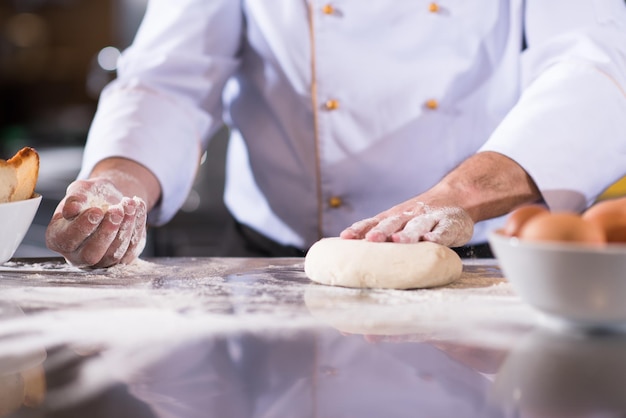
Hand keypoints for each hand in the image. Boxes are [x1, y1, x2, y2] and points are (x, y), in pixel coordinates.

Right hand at [45, 178, 147, 267]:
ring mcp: (100, 260)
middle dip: (106, 232)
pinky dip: (137, 227)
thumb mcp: (81, 190)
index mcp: (58, 238)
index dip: (82, 227)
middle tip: (117, 210)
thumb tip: (71, 210)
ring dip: (125, 228)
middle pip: (91, 254)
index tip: (96, 211)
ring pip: (114, 254)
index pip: (67, 239)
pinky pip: (131, 249)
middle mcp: (77, 254)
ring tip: (129, 204)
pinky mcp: (121, 259)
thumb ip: (75, 198)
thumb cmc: (91, 196)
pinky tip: (138, 207)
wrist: (111, 199)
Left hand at [340, 200, 473, 246]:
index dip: (360, 229)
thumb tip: (354, 252)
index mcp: (394, 217)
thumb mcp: (400, 221)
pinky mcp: (450, 225)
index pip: (373, 222)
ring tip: (398, 241)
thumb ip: (381, 231)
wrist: (457, 198)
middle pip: (393, 223)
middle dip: (380, 231)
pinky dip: (436, 236)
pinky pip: (442, 231)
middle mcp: (409, 216)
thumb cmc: (420, 218)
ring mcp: (430, 219)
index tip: (345, 238)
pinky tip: (430, 240)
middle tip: (371, 240)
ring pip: (417, 226)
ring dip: (407, 234)